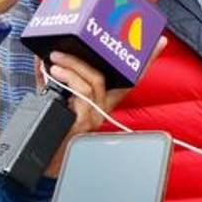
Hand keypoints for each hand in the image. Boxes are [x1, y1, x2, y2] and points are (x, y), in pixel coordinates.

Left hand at [42, 38, 166, 177]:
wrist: (45, 160)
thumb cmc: (54, 131)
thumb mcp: (54, 99)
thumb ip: (52, 79)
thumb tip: (41, 59)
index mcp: (103, 100)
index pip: (129, 78)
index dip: (146, 62)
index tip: (160, 42)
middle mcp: (104, 107)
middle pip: (106, 75)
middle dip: (83, 57)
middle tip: (61, 50)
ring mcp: (97, 115)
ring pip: (94, 81)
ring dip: (72, 66)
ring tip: (55, 60)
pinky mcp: (87, 121)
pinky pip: (83, 93)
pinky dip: (68, 79)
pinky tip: (54, 74)